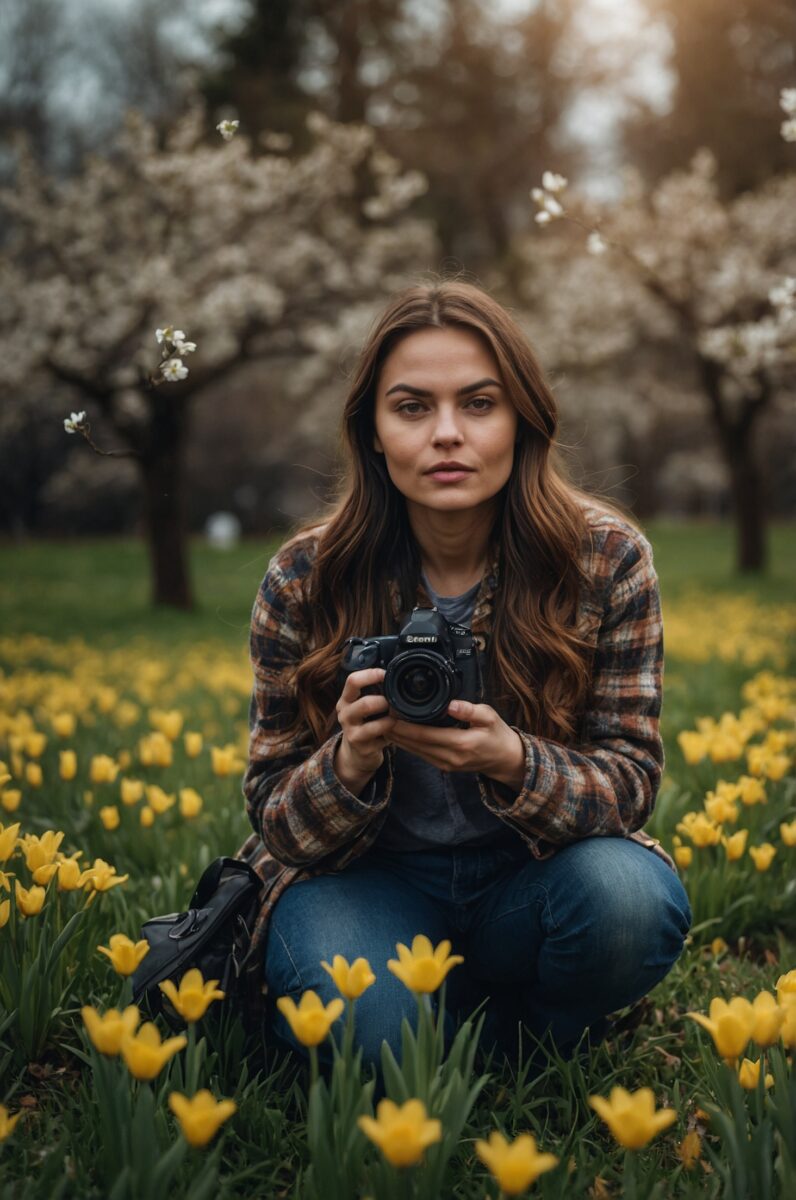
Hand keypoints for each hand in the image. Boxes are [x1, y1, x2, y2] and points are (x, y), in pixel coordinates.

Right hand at [336, 667, 394, 775]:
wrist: (355, 753)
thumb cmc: (365, 723)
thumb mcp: (362, 706)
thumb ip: (373, 691)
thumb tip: (395, 675)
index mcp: (345, 700)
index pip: (353, 680)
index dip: (372, 674)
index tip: (386, 675)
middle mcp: (345, 715)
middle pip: (365, 704)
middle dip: (385, 702)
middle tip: (394, 703)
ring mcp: (352, 733)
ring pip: (374, 725)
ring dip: (390, 720)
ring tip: (397, 717)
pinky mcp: (362, 749)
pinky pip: (382, 739)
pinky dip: (393, 734)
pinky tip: (396, 731)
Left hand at [388, 698, 523, 781]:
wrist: (505, 759)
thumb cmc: (498, 735)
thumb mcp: (489, 717)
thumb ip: (470, 710)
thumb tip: (451, 705)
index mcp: (461, 744)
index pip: (426, 735)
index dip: (406, 726)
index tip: (391, 714)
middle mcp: (450, 757)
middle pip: (415, 745)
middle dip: (396, 731)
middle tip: (381, 716)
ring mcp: (446, 764)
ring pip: (415, 752)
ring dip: (399, 739)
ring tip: (383, 724)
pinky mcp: (444, 766)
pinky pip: (421, 755)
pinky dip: (408, 745)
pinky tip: (398, 735)